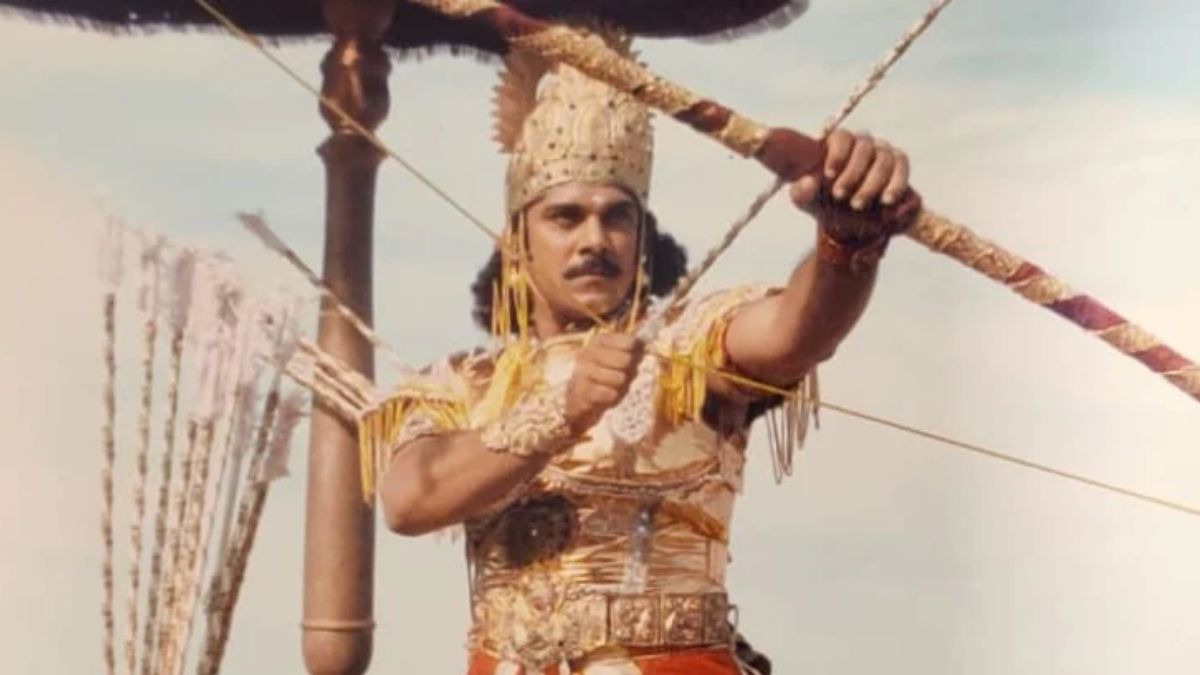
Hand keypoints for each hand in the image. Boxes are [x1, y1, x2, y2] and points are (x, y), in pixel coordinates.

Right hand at [565, 332, 642, 433]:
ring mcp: (582, 372)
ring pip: (619, 378)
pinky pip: (609, 394)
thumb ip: (633, 351)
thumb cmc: (604, 379)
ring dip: (621, 388)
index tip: (631, 361)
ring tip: (612, 389)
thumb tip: (644, 346)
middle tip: (621, 378)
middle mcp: (588, 352)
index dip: (636, 355)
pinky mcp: (581, 392)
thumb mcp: (618, 361)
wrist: (578, 403)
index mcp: (599, 341)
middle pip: (626, 360)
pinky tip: (605, 398)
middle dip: (629, 373)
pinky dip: (612, 398)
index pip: (631, 342)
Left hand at [790, 129, 920, 243]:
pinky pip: (901, 167)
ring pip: (883, 159)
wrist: (853, 225)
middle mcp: (862, 144)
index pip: (841, 136)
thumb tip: (808, 181)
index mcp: (837, 145)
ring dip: (870, 184)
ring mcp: (883, 152)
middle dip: (852, 173)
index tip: (829, 174)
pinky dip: (895, 185)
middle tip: (839, 195)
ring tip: (857, 205)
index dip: (836, 154)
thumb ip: (801, 192)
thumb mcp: (807, 202)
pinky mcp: (900, 164)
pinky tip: (886, 201)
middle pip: (864, 147)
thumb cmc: (826, 205)